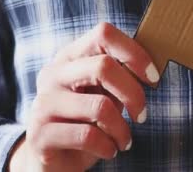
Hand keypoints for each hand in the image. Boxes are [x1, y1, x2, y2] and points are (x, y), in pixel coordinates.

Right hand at [8, 22, 159, 171]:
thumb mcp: (105, 94)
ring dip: (122, 130)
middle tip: (142, 115)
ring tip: (123, 140)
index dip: (135, 53)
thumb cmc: (86, 122)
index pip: (103, 34)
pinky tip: (108, 151)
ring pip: (100, 106)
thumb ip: (119, 76)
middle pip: (104, 66)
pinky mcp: (39, 135)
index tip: (153, 78)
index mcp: (70, 57)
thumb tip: (151, 67)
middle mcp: (52, 74)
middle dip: (133, 94)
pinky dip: (108, 147)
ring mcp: (42, 103)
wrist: (53, 162)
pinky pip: (88, 136)